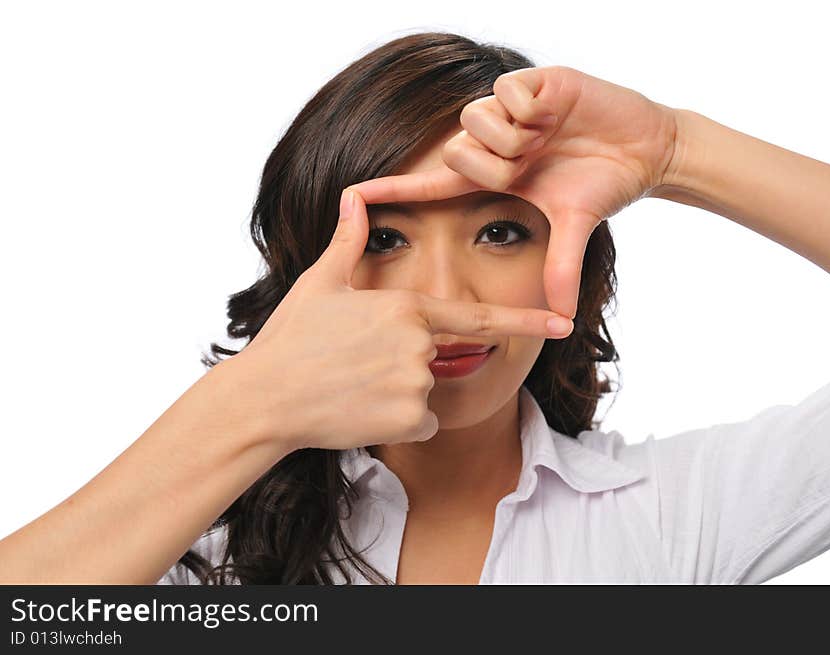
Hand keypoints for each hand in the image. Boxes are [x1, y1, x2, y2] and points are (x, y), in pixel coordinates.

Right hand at [229, 189, 573, 450]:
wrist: (264, 398)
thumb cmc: (290, 339)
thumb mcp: (320, 284)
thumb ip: (348, 242)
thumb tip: (353, 197)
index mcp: (406, 306)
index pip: (477, 317)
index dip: (524, 320)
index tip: (563, 322)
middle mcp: (419, 343)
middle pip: (436, 359)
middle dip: (406, 366)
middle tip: (356, 367)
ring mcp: (417, 382)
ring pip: (427, 393)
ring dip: (400, 395)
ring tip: (353, 387)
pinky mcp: (410, 418)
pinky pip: (420, 422)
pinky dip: (397, 422)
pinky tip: (360, 411)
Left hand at [348, 65, 678, 319]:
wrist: (646, 147)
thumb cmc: (604, 182)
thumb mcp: (575, 226)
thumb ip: (561, 267)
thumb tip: (563, 321)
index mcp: (494, 175)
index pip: (433, 184)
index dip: (393, 188)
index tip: (350, 195)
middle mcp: (493, 141)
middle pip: (455, 153)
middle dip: (496, 167)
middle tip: (533, 163)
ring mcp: (510, 110)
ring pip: (477, 121)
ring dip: (516, 138)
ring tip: (547, 135)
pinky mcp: (532, 80)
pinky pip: (507, 91)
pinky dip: (533, 104)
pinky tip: (554, 110)